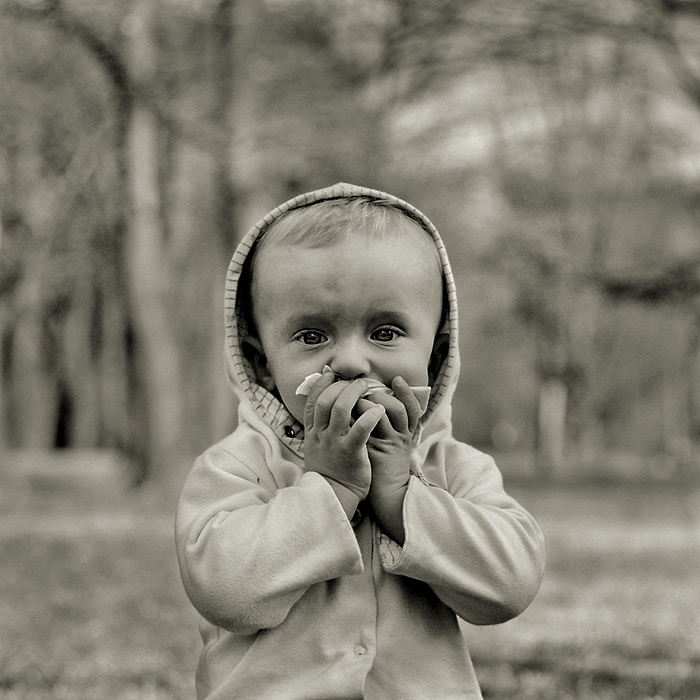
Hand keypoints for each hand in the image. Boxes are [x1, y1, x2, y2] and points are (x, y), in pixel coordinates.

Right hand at [303, 368, 385, 511]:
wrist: (334, 498)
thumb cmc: (330, 474)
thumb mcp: (317, 450)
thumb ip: (321, 430)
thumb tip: (327, 411)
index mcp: (312, 434)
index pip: (312, 402)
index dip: (321, 385)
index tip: (330, 373)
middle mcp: (321, 435)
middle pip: (326, 400)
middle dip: (341, 386)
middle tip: (356, 382)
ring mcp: (335, 443)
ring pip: (341, 408)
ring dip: (355, 394)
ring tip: (368, 388)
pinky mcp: (351, 452)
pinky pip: (361, 428)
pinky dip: (370, 415)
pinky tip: (379, 410)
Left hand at [362, 376, 421, 543]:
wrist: (385, 496)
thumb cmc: (382, 469)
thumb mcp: (386, 444)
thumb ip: (382, 425)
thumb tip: (366, 403)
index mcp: (405, 433)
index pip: (412, 408)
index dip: (407, 393)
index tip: (398, 380)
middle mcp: (402, 437)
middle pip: (400, 407)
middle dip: (383, 395)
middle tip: (366, 388)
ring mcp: (392, 444)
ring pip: (388, 413)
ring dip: (371, 402)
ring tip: (358, 398)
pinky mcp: (380, 451)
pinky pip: (371, 427)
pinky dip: (362, 415)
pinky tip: (352, 412)